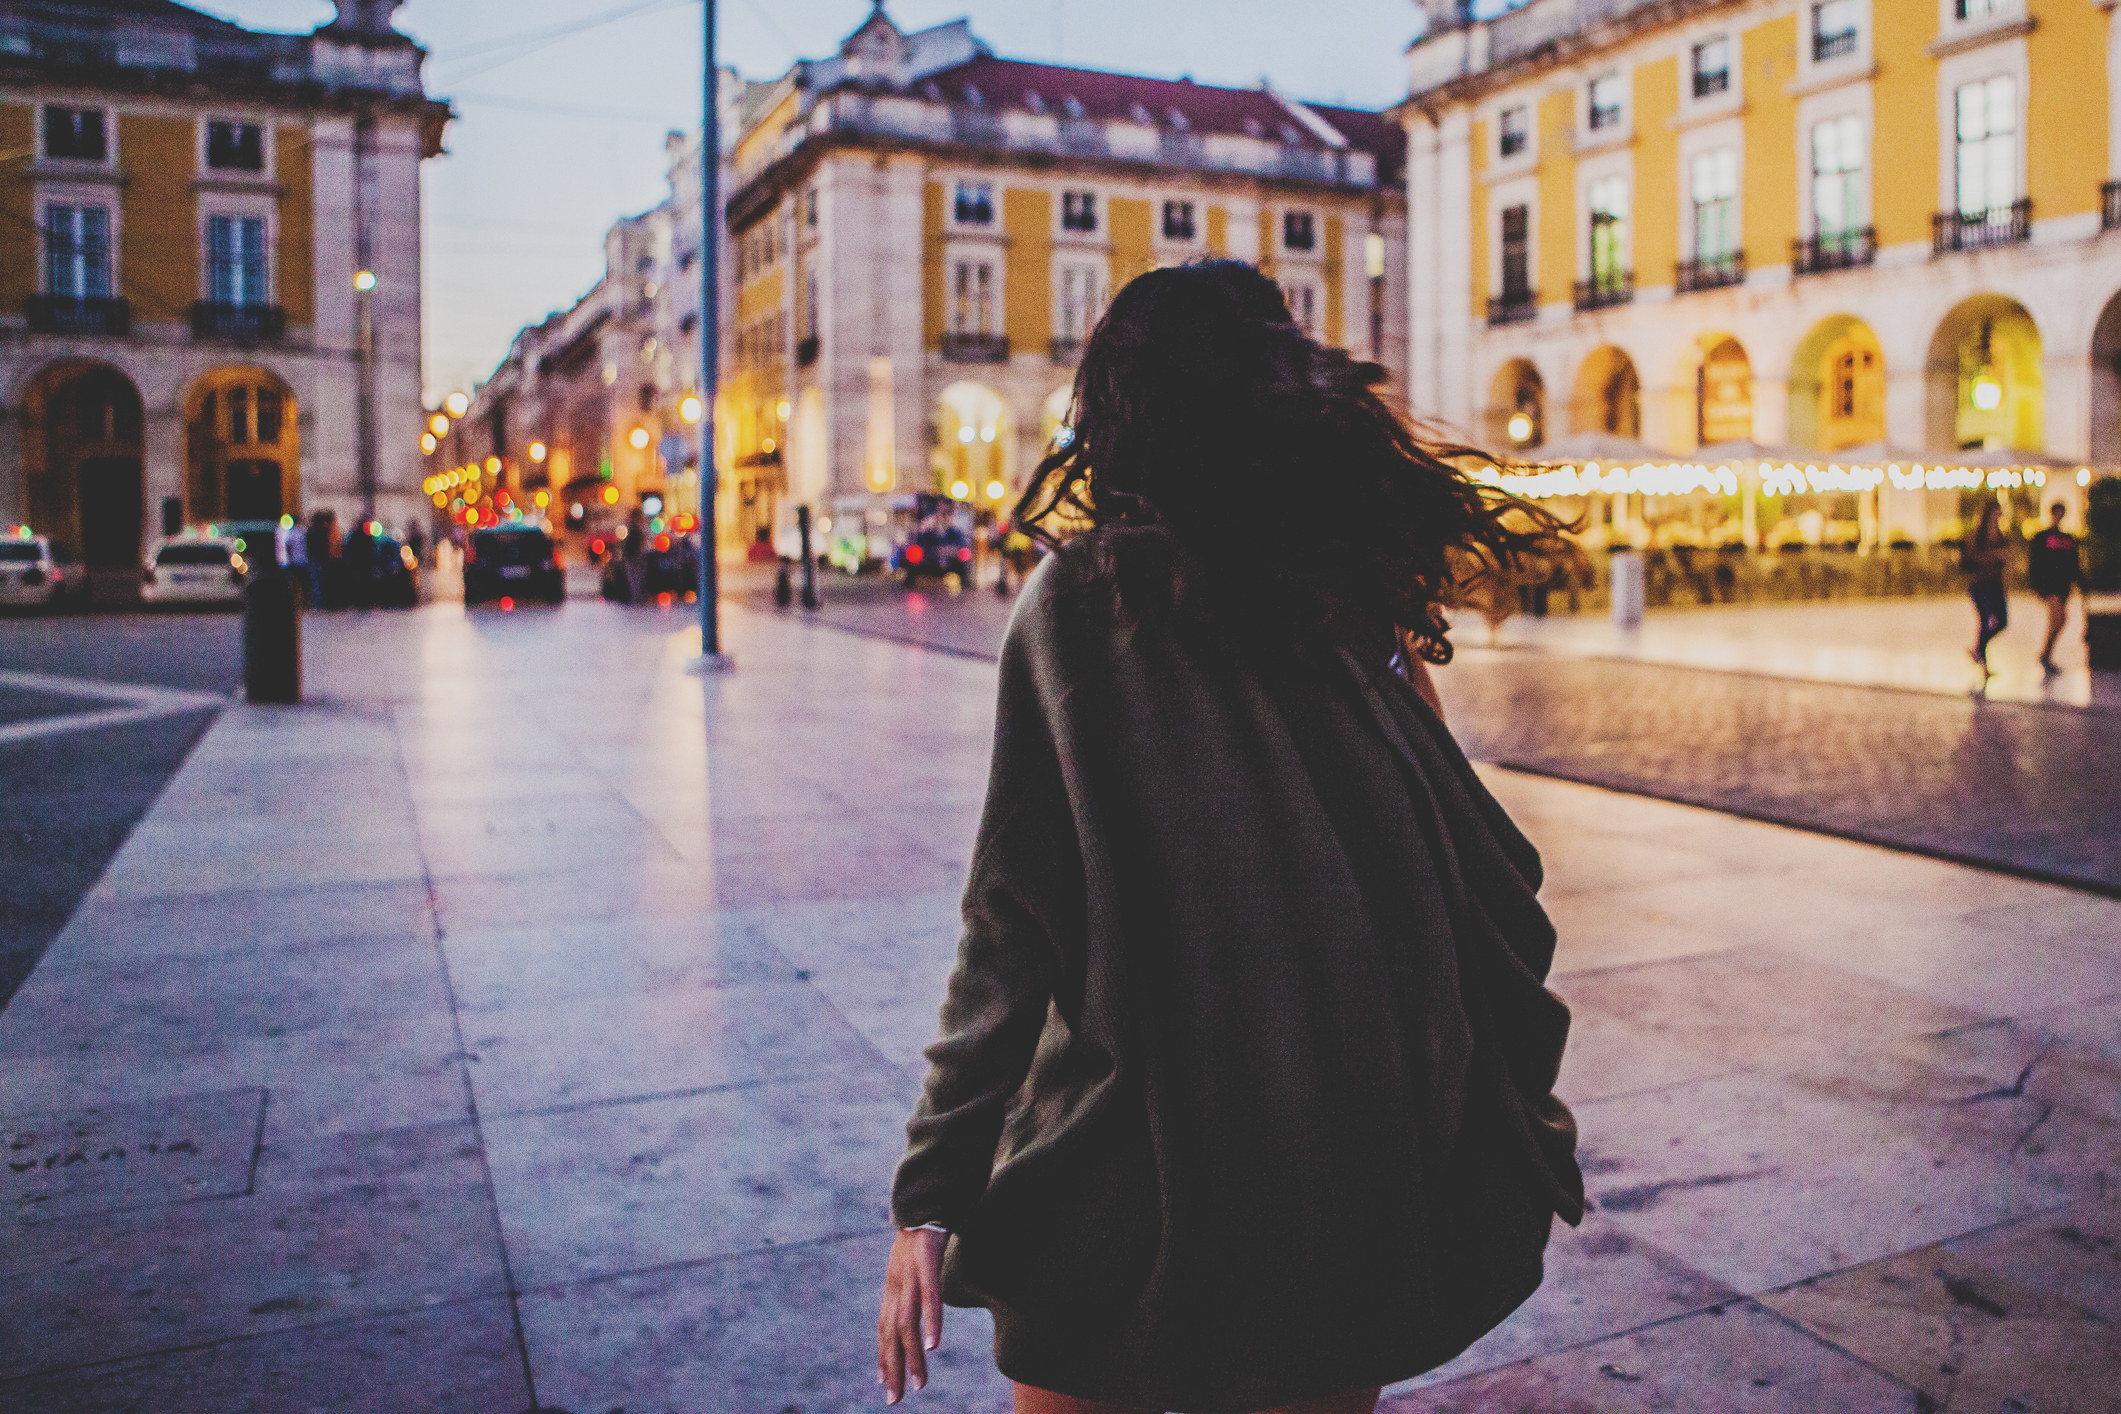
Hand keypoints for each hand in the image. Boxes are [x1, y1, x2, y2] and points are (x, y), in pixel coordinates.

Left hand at [877, 1227, 946, 1402]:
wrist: (926, 1195)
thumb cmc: (923, 1233)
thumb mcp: (915, 1264)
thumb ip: (915, 1286)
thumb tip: (919, 1308)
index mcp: (894, 1286)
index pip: (885, 1329)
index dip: (884, 1357)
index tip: (885, 1384)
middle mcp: (897, 1284)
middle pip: (891, 1333)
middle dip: (893, 1368)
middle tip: (895, 1399)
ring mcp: (910, 1274)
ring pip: (908, 1323)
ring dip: (913, 1356)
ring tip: (919, 1384)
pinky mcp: (926, 1262)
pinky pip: (929, 1297)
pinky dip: (931, 1322)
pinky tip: (934, 1344)